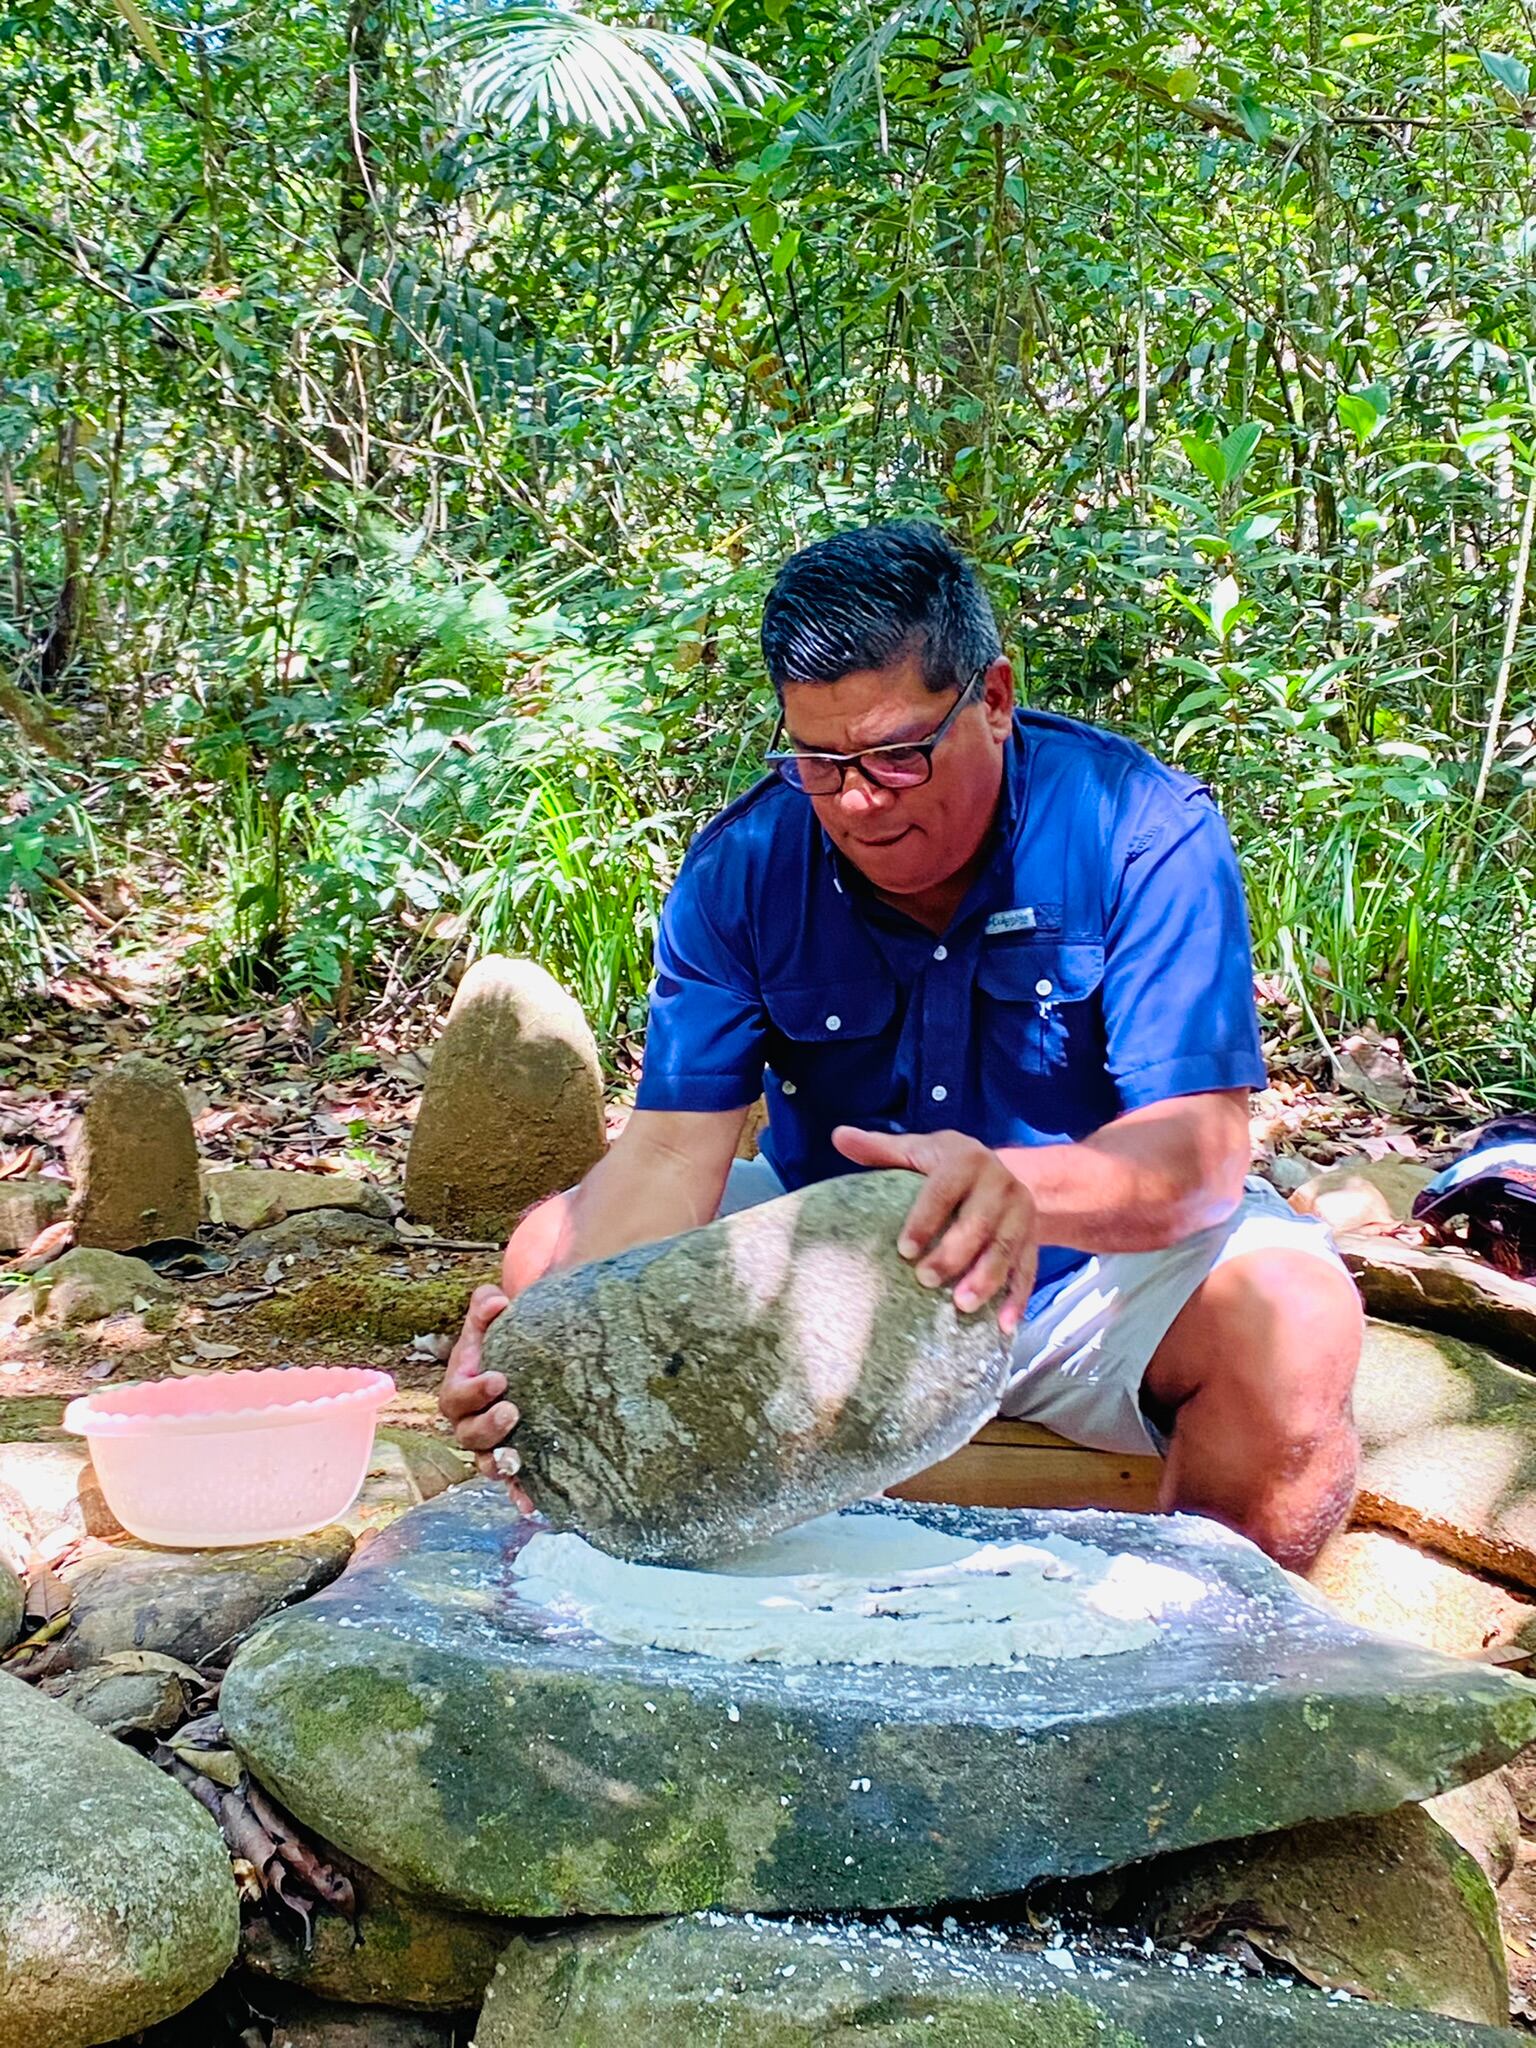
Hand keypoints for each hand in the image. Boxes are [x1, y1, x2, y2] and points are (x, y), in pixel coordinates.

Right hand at [437, 1285, 533, 1512]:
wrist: (522, 1359)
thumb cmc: (503, 1339)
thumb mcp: (491, 1320)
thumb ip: (487, 1306)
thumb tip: (496, 1301)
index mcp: (460, 1390)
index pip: (457, 1395)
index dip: (474, 1391)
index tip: (500, 1378)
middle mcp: (469, 1423)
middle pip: (469, 1435)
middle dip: (488, 1426)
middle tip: (513, 1411)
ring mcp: (491, 1445)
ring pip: (487, 1463)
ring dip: (501, 1464)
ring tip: (519, 1459)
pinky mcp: (515, 1461)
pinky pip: (513, 1483)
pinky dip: (520, 1494)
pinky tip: (535, 1505)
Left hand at [832, 1126, 1037, 1334]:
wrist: (1004, 1174)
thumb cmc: (948, 1166)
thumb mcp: (918, 1150)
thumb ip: (880, 1148)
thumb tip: (839, 1136)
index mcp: (968, 1160)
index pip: (945, 1190)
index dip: (925, 1219)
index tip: (904, 1249)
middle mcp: (1001, 1184)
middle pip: (979, 1223)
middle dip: (954, 1254)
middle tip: (926, 1280)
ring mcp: (1022, 1214)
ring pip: (1007, 1249)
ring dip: (987, 1279)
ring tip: (962, 1305)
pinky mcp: (1034, 1239)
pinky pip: (1028, 1270)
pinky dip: (1018, 1298)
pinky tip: (1004, 1324)